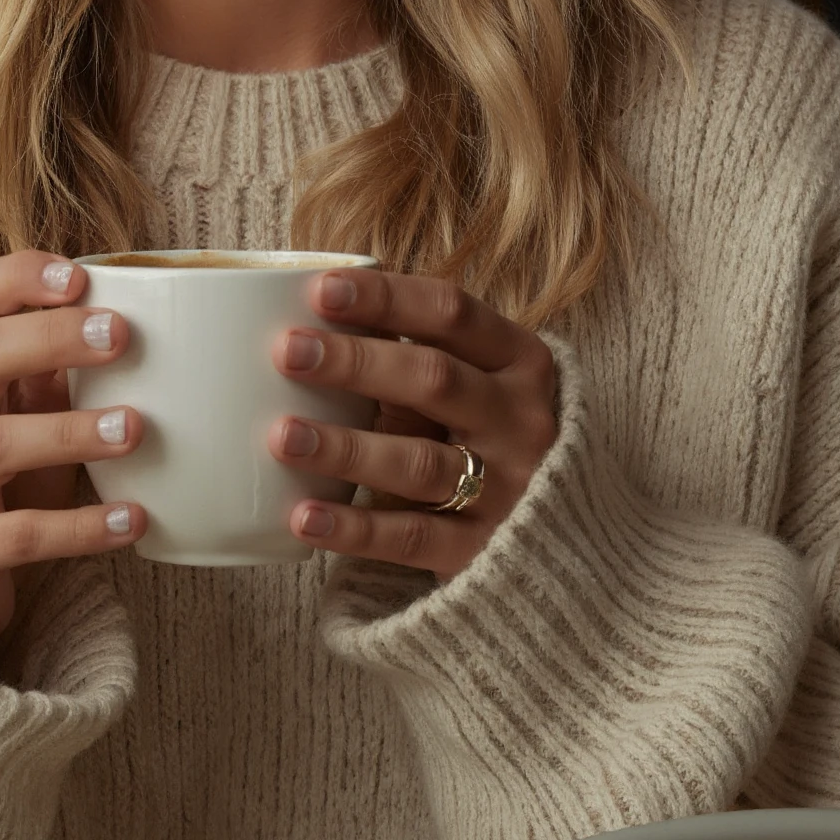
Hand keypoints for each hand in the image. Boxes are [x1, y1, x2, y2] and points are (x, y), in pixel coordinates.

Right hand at [0, 252, 147, 644]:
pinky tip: (131, 518)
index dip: (18, 278)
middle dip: (49, 338)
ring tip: (133, 428)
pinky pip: (21, 534)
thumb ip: (52, 374)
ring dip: (69, 432)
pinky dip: (80, 527)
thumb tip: (120, 319)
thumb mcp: (21, 418)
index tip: (79, 276)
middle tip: (118, 334)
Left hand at [268, 268, 556, 579]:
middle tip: (288, 351)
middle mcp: (520, 419)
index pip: (451, 313)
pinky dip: (354, 528)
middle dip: (356, 362)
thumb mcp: (472, 380)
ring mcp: (507, 487)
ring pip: (418, 462)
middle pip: (433, 380)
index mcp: (519, 358)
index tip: (320, 289)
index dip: (386, 298)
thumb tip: (313, 314)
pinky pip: (411, 537)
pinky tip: (303, 515)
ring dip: (345, 448)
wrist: (557, 532)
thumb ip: (410, 350)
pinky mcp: (481, 550)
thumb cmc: (485, 430)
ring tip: (281, 435)